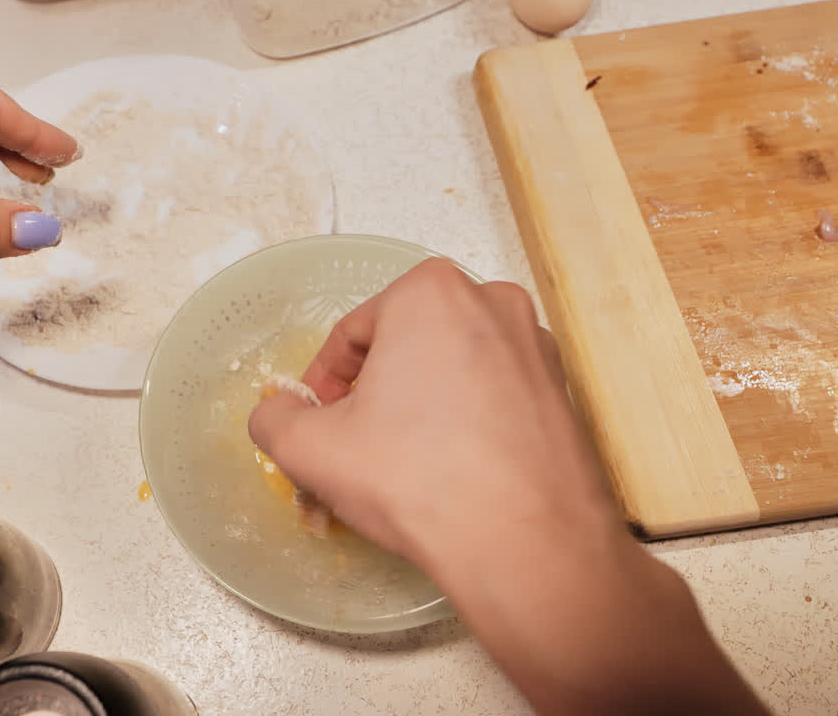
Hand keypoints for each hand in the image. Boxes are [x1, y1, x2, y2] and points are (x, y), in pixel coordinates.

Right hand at [249, 259, 767, 715]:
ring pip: (449, 374)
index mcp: (430, 292)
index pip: (352, 334)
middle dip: (371, 399)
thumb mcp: (310, 449)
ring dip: (415, 414)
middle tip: (351, 451)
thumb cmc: (417, 479)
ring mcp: (536, 348)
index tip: (315, 426)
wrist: (526, 545)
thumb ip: (274, 419)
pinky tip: (446, 477)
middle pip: (405, 349)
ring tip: (396, 472)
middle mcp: (492, 303)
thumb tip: (276, 413)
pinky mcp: (563, 395)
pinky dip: (462, 427)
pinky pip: (492, 400)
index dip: (322, 385)